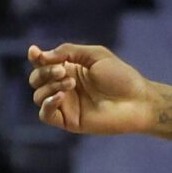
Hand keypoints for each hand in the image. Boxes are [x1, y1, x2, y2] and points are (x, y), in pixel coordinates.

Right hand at [29, 42, 155, 136]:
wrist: (137, 100)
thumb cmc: (121, 77)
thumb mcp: (95, 55)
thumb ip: (69, 51)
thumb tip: (43, 55)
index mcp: (70, 69)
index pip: (43, 63)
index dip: (36, 57)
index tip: (34, 52)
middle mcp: (65, 86)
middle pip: (36, 79)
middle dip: (44, 71)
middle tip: (63, 70)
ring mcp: (66, 104)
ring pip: (38, 96)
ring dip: (49, 86)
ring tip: (71, 83)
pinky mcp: (69, 121)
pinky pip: (46, 115)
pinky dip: (48, 104)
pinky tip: (62, 96)